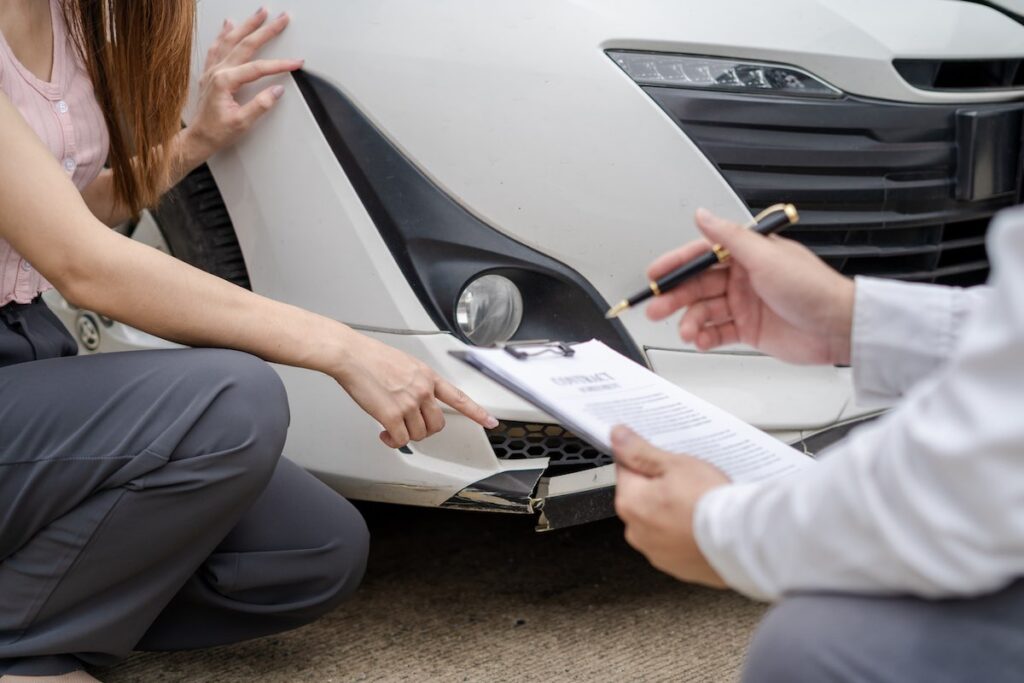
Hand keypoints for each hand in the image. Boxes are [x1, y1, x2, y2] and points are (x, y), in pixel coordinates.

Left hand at [183, 8, 303, 162]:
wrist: (198, 138)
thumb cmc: (217, 132)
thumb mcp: (243, 123)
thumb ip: (260, 105)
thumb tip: (276, 90)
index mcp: (225, 81)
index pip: (258, 68)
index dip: (280, 64)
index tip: (296, 62)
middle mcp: (217, 71)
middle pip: (246, 44)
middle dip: (265, 29)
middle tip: (281, 18)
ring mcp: (212, 70)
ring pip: (231, 40)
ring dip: (247, 25)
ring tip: (259, 13)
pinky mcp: (210, 73)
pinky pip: (217, 46)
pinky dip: (224, 33)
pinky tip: (229, 24)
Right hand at [334, 333, 498, 448]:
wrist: (351, 355)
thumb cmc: (371, 357)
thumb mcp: (405, 364)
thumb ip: (416, 382)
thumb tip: (415, 399)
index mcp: (428, 376)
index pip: (459, 398)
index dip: (477, 412)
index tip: (490, 422)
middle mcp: (422, 390)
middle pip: (437, 424)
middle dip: (424, 430)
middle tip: (410, 426)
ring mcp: (408, 403)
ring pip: (418, 434)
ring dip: (405, 435)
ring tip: (392, 427)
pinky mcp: (391, 415)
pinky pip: (401, 440)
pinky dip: (393, 442)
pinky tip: (385, 434)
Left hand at [613, 426, 729, 586]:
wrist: (741, 541)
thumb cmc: (708, 503)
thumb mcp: (674, 464)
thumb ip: (641, 452)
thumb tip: (618, 437)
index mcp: (630, 503)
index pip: (625, 470)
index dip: (645, 459)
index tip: (662, 459)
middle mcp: (636, 531)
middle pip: (642, 498)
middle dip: (660, 488)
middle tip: (687, 481)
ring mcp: (656, 552)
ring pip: (659, 522)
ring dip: (672, 513)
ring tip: (699, 504)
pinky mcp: (676, 566)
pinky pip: (675, 542)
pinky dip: (685, 534)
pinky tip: (702, 524)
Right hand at [646, 208, 855, 364]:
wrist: (837, 327)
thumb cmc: (812, 288)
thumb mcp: (766, 256)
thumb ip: (728, 237)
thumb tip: (703, 215)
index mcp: (746, 254)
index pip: (700, 256)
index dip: (675, 265)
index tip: (655, 274)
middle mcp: (742, 277)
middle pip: (697, 286)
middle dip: (675, 297)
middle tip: (657, 308)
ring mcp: (744, 304)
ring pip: (704, 311)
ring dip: (690, 321)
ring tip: (686, 331)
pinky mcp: (748, 329)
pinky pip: (717, 332)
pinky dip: (705, 336)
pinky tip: (700, 339)